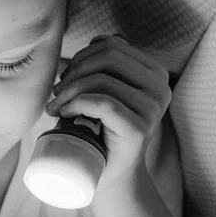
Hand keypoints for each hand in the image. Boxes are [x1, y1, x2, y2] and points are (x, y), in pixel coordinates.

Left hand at [44, 35, 170, 188]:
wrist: (110, 174)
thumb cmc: (101, 130)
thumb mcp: (106, 91)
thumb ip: (107, 66)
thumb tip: (93, 42)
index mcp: (154, 72)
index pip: (112, 44)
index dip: (81, 56)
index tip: (66, 77)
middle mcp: (160, 86)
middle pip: (107, 56)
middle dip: (74, 70)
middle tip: (57, 92)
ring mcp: (153, 108)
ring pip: (101, 79)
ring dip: (68, 90)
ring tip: (55, 107)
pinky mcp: (139, 128)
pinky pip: (102, 103)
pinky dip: (75, 104)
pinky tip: (64, 114)